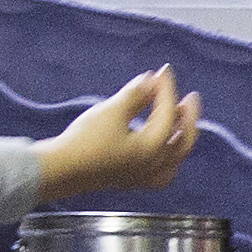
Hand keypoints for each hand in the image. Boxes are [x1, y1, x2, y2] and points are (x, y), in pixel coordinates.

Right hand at [33, 69, 201, 199]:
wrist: (60, 171)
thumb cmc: (85, 141)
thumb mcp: (112, 111)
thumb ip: (135, 95)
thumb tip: (151, 81)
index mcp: (152, 147)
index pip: (168, 113)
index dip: (167, 89)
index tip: (164, 70)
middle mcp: (153, 165)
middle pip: (184, 140)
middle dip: (189, 117)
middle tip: (191, 97)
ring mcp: (142, 176)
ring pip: (175, 158)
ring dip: (180, 137)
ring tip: (179, 120)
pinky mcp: (130, 180)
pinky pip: (161, 171)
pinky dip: (167, 158)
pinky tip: (161, 151)